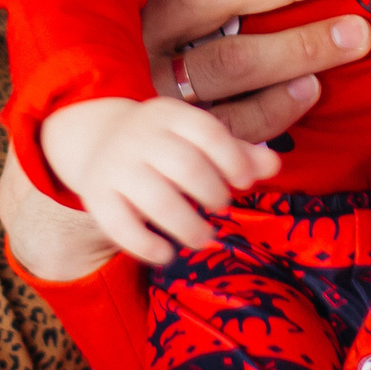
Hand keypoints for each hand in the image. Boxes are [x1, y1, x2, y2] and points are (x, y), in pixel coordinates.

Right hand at [41, 98, 278, 264]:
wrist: (98, 139)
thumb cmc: (164, 144)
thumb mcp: (197, 138)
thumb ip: (236, 152)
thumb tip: (274, 165)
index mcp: (170, 115)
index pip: (207, 131)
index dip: (232, 160)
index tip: (244, 183)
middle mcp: (140, 136)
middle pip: (185, 166)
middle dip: (212, 193)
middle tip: (221, 207)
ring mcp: (115, 165)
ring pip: (156, 199)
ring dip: (188, 225)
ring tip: (203, 237)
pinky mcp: (96, 195)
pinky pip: (121, 226)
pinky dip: (146, 246)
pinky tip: (166, 254)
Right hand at [141, 0, 370, 145]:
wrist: (108, 140)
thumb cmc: (138, 44)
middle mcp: (137, 34)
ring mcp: (155, 84)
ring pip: (231, 61)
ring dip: (299, 46)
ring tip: (356, 34)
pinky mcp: (180, 130)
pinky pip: (232, 121)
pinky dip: (276, 106)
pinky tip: (313, 89)